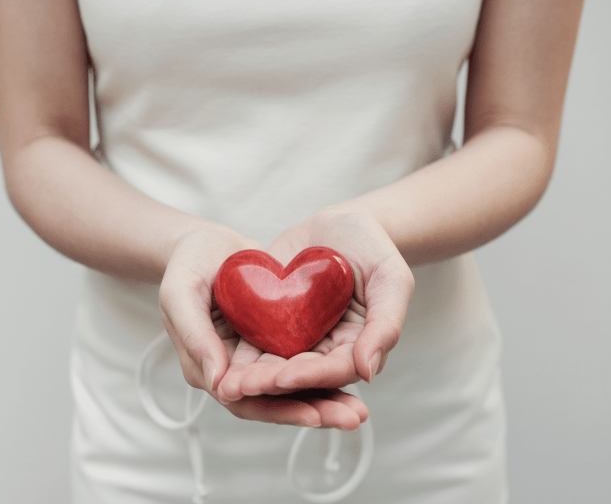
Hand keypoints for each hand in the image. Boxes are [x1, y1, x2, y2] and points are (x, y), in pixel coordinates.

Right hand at [159, 224, 367, 429]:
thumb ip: (195, 336)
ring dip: (325, 399)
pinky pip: (300, 364)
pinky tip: (353, 375)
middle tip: (352, 418)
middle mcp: (232, 371)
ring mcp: (254, 358)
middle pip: (275, 402)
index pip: (244, 400)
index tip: (313, 414)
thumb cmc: (186, 264)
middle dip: (314, 411)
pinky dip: (324, 373)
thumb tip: (219, 381)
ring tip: (359, 411)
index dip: (279, 409)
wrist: (206, 244)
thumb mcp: (180, 293)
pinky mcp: (272, 343)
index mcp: (205, 368)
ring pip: (292, 388)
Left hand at [217, 204, 413, 401]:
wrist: (341, 223)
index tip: (283, 378)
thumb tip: (368, 372)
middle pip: (298, 374)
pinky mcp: (273, 321)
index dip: (309, 376)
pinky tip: (219, 359)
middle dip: (269, 383)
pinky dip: (239, 353)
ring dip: (250, 376)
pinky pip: (255, 340)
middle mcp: (325, 349)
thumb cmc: (374, 247)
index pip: (333, 370)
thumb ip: (386, 324)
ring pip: (273, 364)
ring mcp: (298, 337)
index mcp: (357, 346)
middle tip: (240, 388)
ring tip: (226, 382)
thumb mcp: (391, 278)